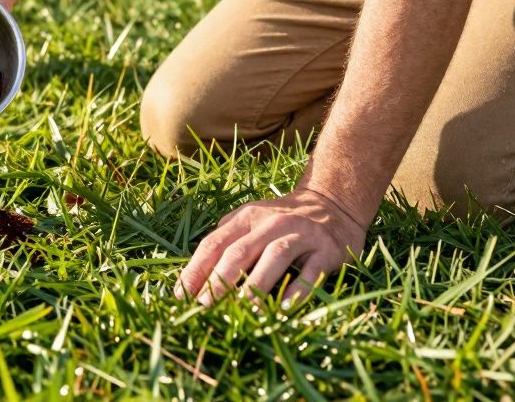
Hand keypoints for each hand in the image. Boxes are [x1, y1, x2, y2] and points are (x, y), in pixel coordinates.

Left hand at [174, 188, 366, 307]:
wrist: (334, 204)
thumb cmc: (282, 221)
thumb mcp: (250, 221)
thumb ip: (226, 240)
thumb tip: (194, 278)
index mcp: (246, 218)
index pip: (214, 244)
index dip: (196, 270)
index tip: (181, 296)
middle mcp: (271, 223)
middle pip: (239, 251)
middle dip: (219, 281)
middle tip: (204, 308)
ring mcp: (300, 235)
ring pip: (273, 257)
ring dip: (255, 285)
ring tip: (241, 311)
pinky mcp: (326, 249)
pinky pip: (310, 271)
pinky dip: (296, 290)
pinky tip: (283, 309)